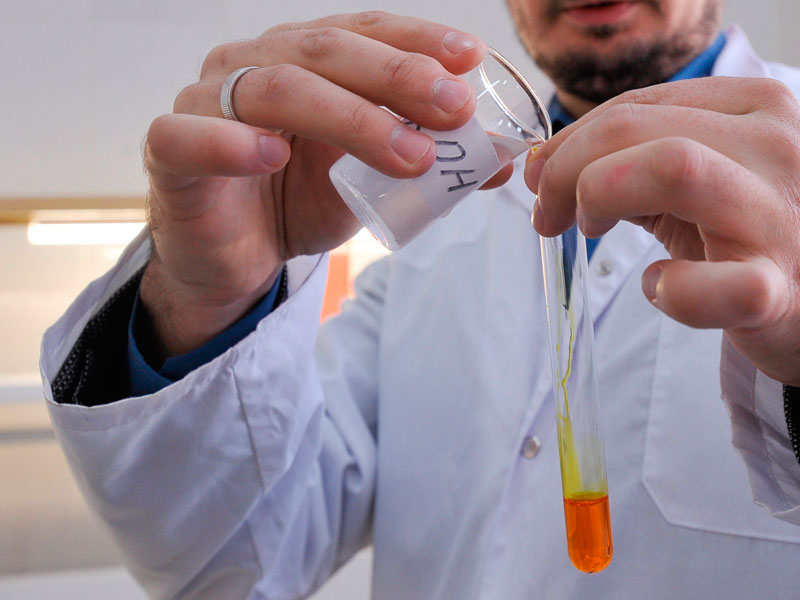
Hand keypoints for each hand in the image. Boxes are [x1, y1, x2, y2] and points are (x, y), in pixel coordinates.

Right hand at [140, 12, 484, 355]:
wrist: (235, 258)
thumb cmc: (297, 204)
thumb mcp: (369, 182)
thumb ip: (421, 164)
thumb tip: (496, 165)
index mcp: (302, 61)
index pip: (361, 32)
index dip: (415, 40)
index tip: (469, 58)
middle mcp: (254, 65)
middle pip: (326, 52)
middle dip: (397, 77)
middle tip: (453, 108)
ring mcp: (206, 102)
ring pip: (276, 90)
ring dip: (350, 119)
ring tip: (409, 156)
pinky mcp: (169, 150)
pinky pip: (189, 137)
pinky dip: (230, 143)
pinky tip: (273, 155)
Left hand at [527, 77, 799, 384]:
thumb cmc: (747, 236)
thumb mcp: (696, 179)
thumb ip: (629, 162)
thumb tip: (544, 165)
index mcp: (752, 109)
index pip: (636, 104)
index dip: (569, 141)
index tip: (540, 178)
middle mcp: (775, 146)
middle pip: (636, 129)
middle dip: (567, 169)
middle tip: (548, 214)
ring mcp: (780, 214)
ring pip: (672, 167)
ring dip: (602, 196)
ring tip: (591, 230)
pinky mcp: (777, 289)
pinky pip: (711, 284)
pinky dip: (670, 290)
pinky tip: (660, 289)